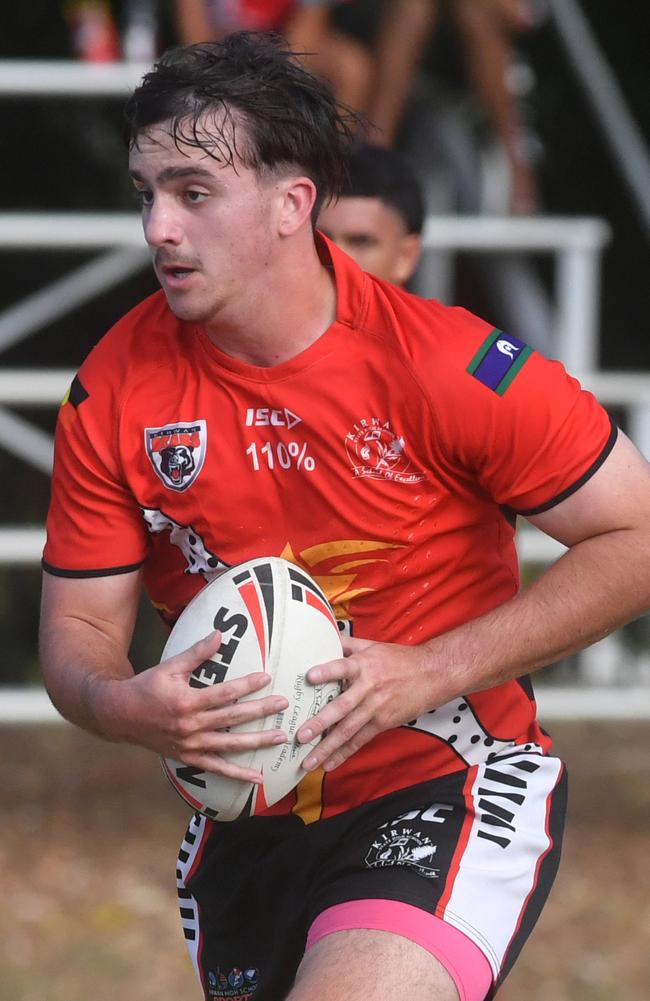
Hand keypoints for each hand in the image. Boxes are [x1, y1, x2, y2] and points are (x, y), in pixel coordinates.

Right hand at [95, 631, 288, 783]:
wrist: (119, 716)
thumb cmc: (146, 687)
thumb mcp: (170, 667)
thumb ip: (196, 653)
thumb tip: (219, 634)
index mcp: (187, 702)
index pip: (224, 693)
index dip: (246, 686)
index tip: (267, 678)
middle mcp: (190, 726)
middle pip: (232, 719)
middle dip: (260, 711)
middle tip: (283, 704)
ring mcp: (190, 745)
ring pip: (229, 746)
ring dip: (256, 742)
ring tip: (280, 737)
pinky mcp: (188, 758)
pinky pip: (216, 768)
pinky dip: (237, 774)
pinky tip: (257, 777)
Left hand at [296, 635, 443, 772]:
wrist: (432, 674)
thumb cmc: (399, 659)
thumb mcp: (373, 646)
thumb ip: (347, 644)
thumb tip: (324, 634)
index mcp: (364, 665)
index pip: (342, 666)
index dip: (327, 672)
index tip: (310, 676)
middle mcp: (369, 688)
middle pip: (342, 707)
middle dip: (321, 723)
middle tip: (301, 735)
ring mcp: (376, 708)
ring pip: (349, 730)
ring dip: (328, 747)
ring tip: (309, 761)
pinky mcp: (383, 723)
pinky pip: (361, 740)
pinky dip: (345, 753)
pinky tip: (330, 764)